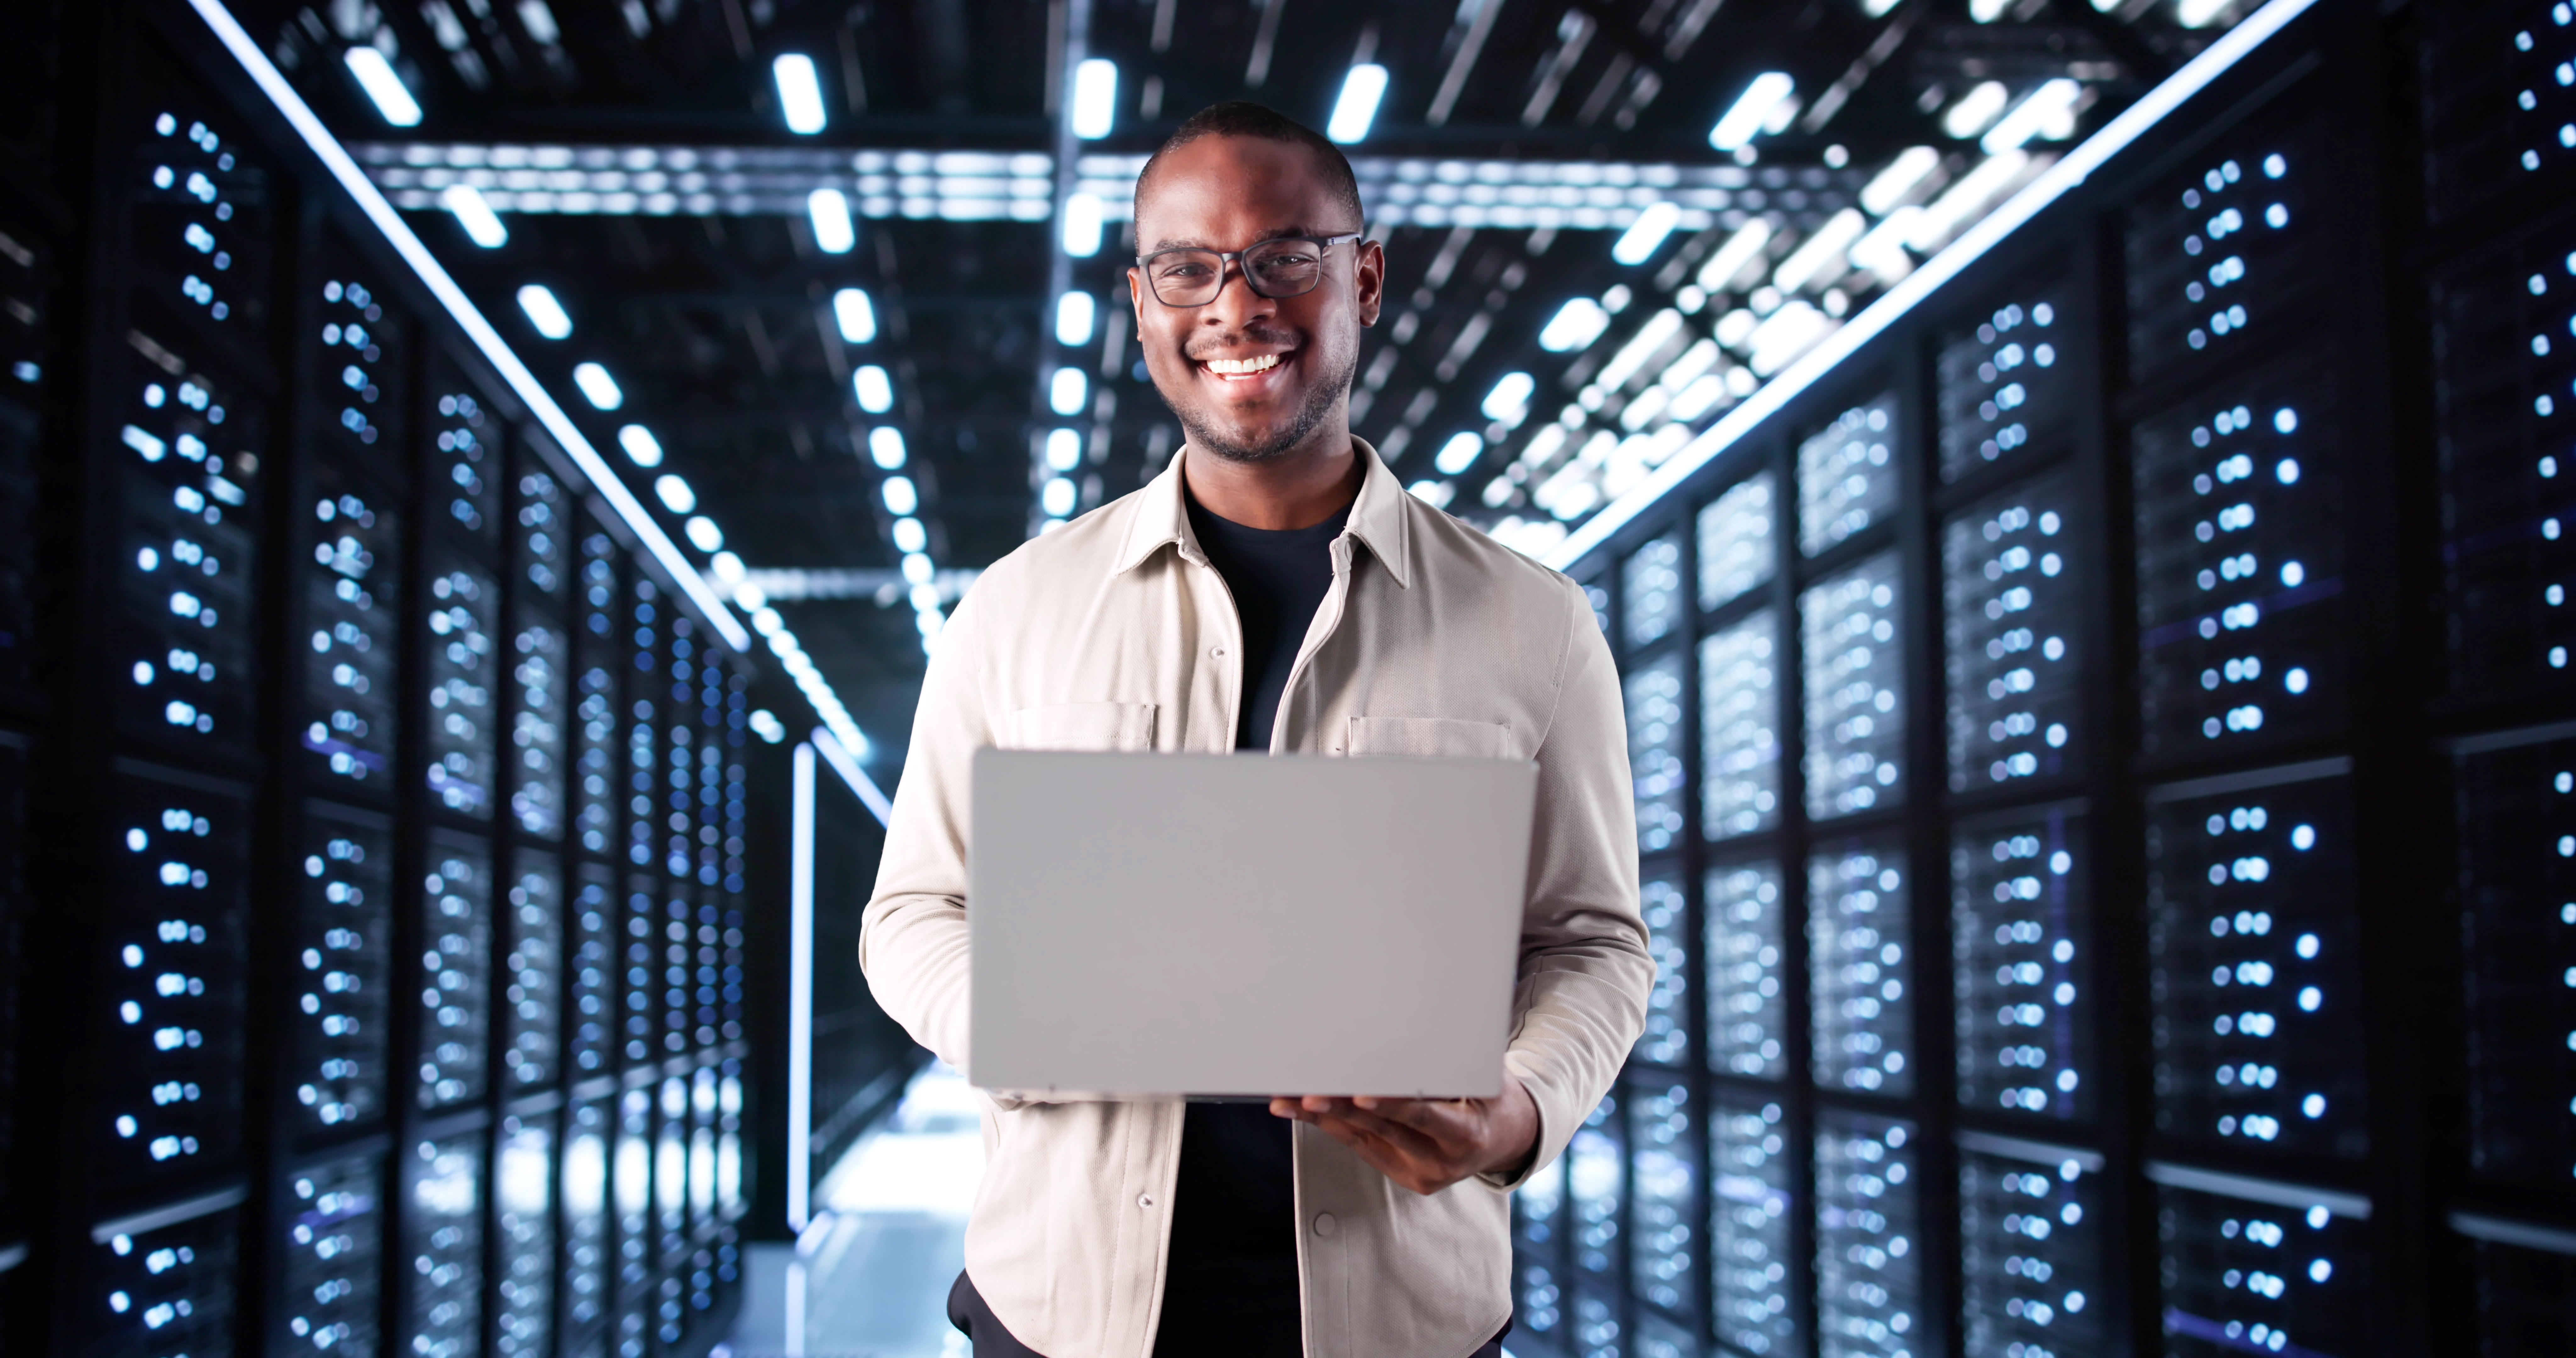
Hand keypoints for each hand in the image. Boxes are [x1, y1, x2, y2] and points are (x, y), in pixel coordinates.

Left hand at [1269, 1070, 1539, 1195]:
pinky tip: (1303, 1111)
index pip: (1423, 1116)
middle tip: (1305, 1095)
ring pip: (1364, 1140)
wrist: (1508, 1137)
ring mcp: (1420, 1172)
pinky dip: (1334, 1127)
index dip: (1392, 1105)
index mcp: (1467, 1134)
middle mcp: (1442, 1160)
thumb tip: (1400, 1043)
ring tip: (1287, 1101)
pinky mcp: (1403, 1174)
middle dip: (1342, 1110)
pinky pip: (1363, 1147)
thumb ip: (1446, 1067)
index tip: (1360, 1094)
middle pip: (1384, 1129)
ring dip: (1324, 1118)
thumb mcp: (1482, 1077)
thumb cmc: (1492, 1095)